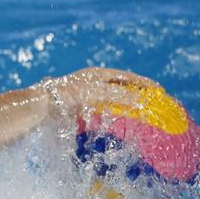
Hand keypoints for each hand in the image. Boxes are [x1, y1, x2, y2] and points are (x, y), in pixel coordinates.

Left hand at [37, 67, 162, 114]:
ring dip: (126, 107)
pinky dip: (113, 116)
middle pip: (121, 88)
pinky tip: (119, 124)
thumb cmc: (67, 96)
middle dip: (137, 95)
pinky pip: (101, 111)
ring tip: (141, 116)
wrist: (39, 108)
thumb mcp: (97, 93)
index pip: (127, 77)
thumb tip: (141, 101)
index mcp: (98, 74)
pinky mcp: (79, 110)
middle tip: (153, 106)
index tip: (160, 92)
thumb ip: (119, 95)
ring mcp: (86, 96)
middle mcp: (93, 83)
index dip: (144, 84)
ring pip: (112, 100)